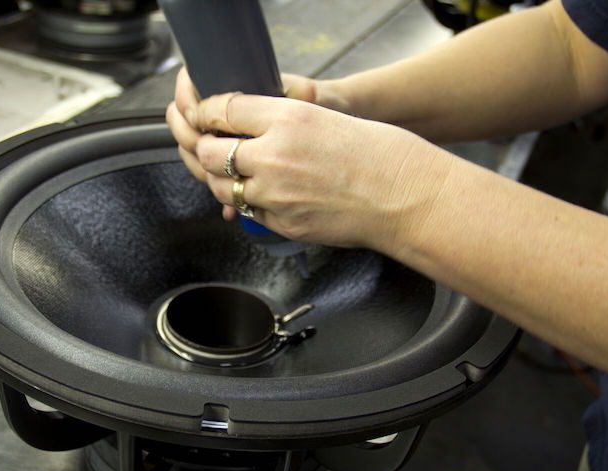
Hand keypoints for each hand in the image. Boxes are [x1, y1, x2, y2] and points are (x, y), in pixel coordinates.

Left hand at [166, 78, 454, 253]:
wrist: (406, 197)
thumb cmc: (379, 153)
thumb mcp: (326, 117)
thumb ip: (280, 119)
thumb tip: (245, 124)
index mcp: (288, 117)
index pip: (222, 109)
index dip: (205, 111)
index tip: (204, 113)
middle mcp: (274, 155)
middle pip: (209, 150)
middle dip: (200, 145)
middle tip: (203, 142)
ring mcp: (275, 194)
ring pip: (219, 187)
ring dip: (215, 177)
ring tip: (222, 169)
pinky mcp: (282, 223)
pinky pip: (246, 212)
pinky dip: (243, 202)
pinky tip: (250, 193)